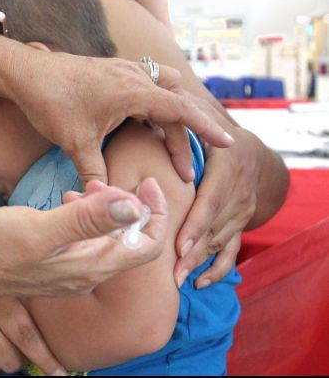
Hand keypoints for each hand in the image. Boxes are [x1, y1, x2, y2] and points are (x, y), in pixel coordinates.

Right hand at [0, 179, 167, 298]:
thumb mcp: (41, 228)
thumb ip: (88, 218)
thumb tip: (134, 205)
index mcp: (90, 267)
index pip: (147, 246)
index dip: (155, 213)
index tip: (148, 181)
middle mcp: (84, 275)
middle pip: (129, 243)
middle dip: (130, 207)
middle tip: (111, 179)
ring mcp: (67, 272)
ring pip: (105, 240)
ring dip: (106, 211)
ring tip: (85, 188)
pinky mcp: (50, 263)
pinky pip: (83, 241)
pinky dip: (84, 218)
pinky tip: (66, 200)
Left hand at [1, 52, 233, 183]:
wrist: (24, 72)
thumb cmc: (50, 101)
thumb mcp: (75, 143)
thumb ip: (97, 174)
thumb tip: (110, 203)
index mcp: (133, 90)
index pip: (181, 109)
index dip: (206, 128)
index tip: (228, 144)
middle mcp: (135, 76)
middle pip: (176, 105)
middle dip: (186, 137)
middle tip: (186, 170)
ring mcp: (125, 71)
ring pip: (163, 93)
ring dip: (170, 119)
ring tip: (170, 150)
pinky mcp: (113, 72)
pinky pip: (147, 88)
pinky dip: (154, 108)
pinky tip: (145, 129)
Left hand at [173, 127, 259, 287]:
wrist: (252, 152)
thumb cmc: (211, 133)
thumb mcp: (201, 121)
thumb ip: (180, 121)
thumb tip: (151, 119)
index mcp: (227, 167)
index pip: (211, 201)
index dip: (196, 225)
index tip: (180, 245)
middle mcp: (239, 192)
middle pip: (214, 228)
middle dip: (192, 253)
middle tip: (171, 274)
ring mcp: (242, 212)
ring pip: (220, 242)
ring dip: (199, 264)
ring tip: (178, 281)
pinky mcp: (240, 225)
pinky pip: (231, 251)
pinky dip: (217, 270)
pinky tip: (199, 283)